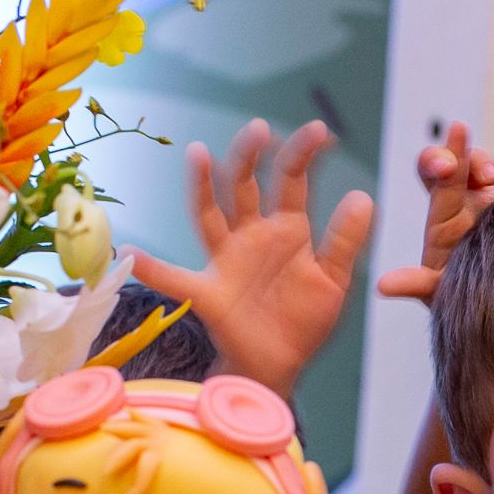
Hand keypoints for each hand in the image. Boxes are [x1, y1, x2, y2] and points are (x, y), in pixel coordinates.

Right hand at [126, 118, 373, 399]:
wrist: (280, 364)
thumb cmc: (303, 318)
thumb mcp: (334, 280)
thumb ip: (345, 241)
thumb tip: (363, 196)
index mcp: (287, 229)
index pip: (293, 182)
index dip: (303, 156)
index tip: (319, 131)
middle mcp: (252, 235)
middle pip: (245, 185)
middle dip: (251, 156)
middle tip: (259, 129)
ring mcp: (226, 260)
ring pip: (210, 213)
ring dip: (203, 184)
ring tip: (199, 153)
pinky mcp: (208, 292)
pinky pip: (175, 279)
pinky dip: (153, 268)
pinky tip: (130, 253)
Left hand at [375, 120, 493, 304]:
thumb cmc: (468, 304)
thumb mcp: (442, 295)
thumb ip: (417, 284)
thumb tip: (383, 286)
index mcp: (443, 221)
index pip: (435, 181)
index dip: (436, 162)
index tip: (445, 165)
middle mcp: (464, 206)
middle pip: (458, 164)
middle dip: (464, 157)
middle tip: (484, 176)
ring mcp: (491, 202)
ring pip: (485, 166)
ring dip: (489, 164)